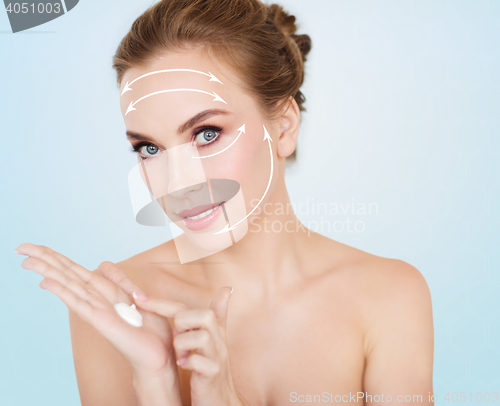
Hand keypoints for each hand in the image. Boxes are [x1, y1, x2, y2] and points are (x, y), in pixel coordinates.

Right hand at [15, 242, 186, 378]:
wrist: (159, 356)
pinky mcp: (100, 320)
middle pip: (67, 273)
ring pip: (68, 284)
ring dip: (47, 270)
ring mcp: (96, 309)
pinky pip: (78, 303)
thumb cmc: (152, 332)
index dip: (59, 258)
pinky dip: (62, 291)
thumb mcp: (143, 298)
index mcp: (106, 291)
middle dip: (45, 259)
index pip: (77, 270)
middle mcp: (97, 299)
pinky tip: (45, 282)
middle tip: (21, 246)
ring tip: (25, 258)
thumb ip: (124, 284)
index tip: (38, 248)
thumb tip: (107, 272)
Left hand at [133, 286, 249, 405]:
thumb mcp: (213, 340)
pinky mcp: (213, 374)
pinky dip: (189, 362)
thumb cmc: (212, 369)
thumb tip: (227, 288)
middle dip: (182, 323)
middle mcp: (218, 340)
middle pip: (204, 315)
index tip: (138, 299)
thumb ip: (218, 314)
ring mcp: (218, 357)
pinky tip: (184, 366)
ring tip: (181, 355)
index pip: (187, 308)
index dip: (162, 303)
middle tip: (175, 337)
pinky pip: (201, 361)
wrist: (221, 401)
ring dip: (184, 344)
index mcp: (214, 330)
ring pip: (203, 337)